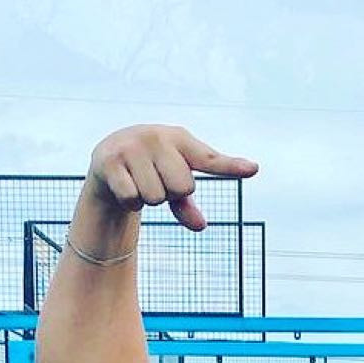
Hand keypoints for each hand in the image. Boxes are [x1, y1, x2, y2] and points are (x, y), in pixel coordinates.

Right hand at [87, 125, 257, 231]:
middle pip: (183, 187)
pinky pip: (132, 198)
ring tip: (139, 181)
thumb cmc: (152, 169)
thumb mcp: (173, 185)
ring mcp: (132, 147)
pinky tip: (124, 185)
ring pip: (155, 197)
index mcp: (180, 139)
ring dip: (148, 198)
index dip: (232, 166)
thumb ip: (187, 205)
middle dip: (170, 194)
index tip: (254, 169)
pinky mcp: (110, 161)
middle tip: (156, 179)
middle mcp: (157, 137)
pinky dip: (130, 201)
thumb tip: (200, 225)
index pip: (210, 159)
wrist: (109, 157)